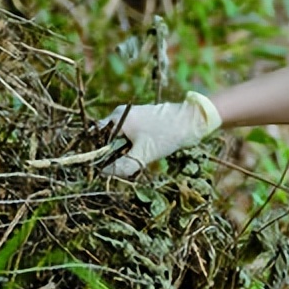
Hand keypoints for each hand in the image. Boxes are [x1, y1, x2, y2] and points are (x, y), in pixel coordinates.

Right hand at [96, 91, 221, 176]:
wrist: (192, 121)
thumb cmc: (167, 135)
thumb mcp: (143, 154)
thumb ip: (123, 165)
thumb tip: (104, 173)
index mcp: (118, 118)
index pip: (96, 137)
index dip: (98, 153)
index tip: (103, 167)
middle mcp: (122, 114)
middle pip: (107, 139)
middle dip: (113, 155)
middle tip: (123, 168)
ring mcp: (132, 117)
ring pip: (119, 139)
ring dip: (124, 153)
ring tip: (136, 162)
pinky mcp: (142, 122)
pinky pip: (129, 137)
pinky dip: (133, 148)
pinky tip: (143, 156)